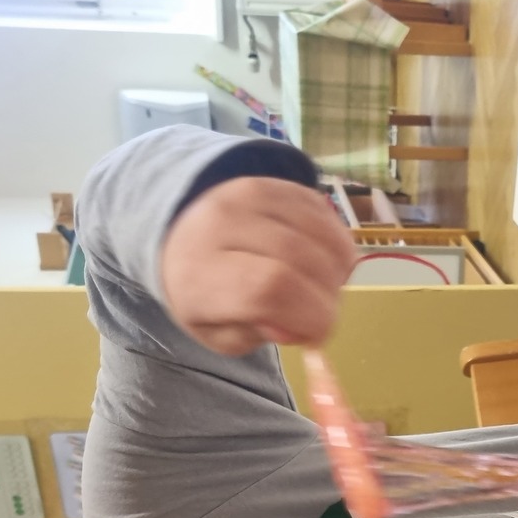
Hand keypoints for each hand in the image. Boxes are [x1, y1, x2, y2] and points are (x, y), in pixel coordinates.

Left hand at [160, 176, 356, 354]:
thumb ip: (257, 335)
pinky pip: (325, 213)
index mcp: (199, 273)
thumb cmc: (205, 297)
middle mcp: (221, 223)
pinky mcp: (274, 183)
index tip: (317, 334)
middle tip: (321, 313)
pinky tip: (322, 262)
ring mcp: (249, 195)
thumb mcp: (220, 335)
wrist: (181, 238)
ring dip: (336, 270)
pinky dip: (337, 244)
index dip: (309, 315)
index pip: (269, 287)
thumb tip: (294, 326)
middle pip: (300, 258)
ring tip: (322, 288)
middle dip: (326, 295)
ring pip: (320, 234)